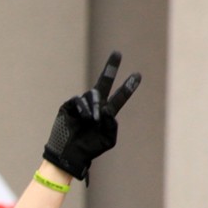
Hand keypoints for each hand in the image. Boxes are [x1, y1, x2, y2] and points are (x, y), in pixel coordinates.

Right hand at [42, 50, 141, 179]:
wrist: (69, 154)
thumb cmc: (89, 149)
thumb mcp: (108, 139)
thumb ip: (112, 124)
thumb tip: (106, 109)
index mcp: (106, 113)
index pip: (119, 97)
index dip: (128, 87)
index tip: (138, 75)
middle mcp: (95, 106)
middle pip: (104, 82)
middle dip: (111, 67)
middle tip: (118, 53)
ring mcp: (81, 105)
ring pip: (92, 94)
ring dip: (95, 106)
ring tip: (93, 120)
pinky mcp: (69, 106)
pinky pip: (79, 100)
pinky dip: (85, 108)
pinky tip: (86, 117)